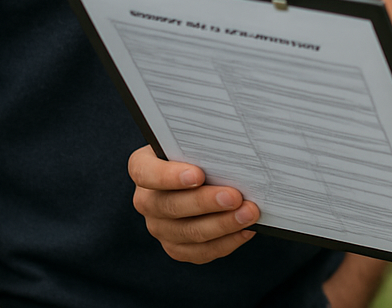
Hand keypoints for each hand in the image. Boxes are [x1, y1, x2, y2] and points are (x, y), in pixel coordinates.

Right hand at [128, 145, 259, 262]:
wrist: (201, 168)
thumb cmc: (198, 148)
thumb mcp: (194, 139)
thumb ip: (203, 141)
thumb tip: (231, 145)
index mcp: (143, 168)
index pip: (147, 173)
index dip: (169, 176)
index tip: (198, 175)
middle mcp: (146, 201)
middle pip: (171, 207)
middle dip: (206, 202)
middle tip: (235, 196)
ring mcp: (160, 227)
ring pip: (188, 233)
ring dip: (222, 225)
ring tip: (248, 214)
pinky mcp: (176, 247)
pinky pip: (199, 252)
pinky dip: (226, 242)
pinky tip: (246, 230)